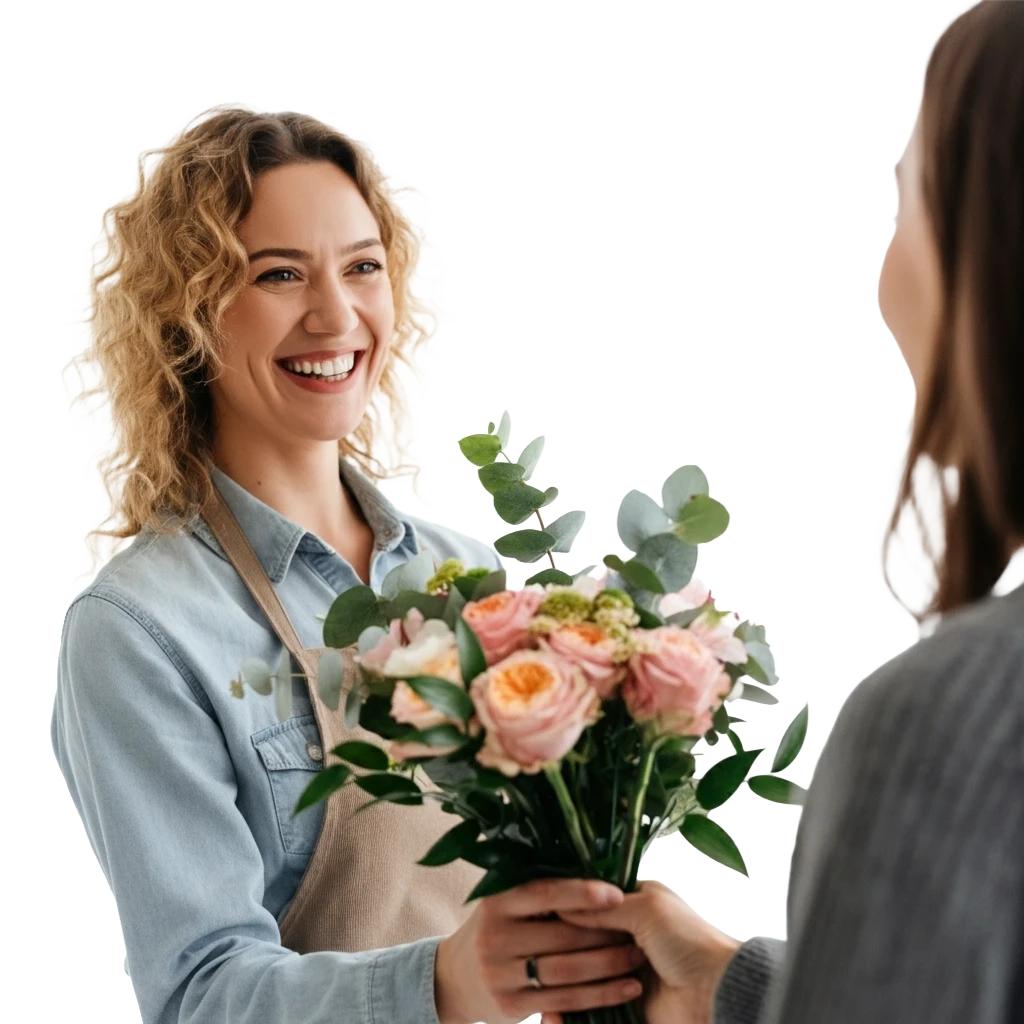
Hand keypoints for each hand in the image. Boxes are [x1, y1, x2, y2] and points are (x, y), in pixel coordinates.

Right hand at [434, 877, 647, 1023]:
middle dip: (606, 932)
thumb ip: (543, 893)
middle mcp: (494, 935)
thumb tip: (597, 867)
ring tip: (639, 956)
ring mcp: (500, 973)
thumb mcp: (508, 905)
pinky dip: (602, 995)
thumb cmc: (499, 932)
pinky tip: (628, 988)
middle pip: (562, 934)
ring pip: (568, 969)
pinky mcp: (511, 1006)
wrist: (456, 982)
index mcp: (498, 900)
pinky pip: (566, 1000)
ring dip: (610, 964)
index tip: (617, 893)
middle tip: (640, 930)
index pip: (545, 893)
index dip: (582, 893)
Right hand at [555, 880, 741, 1023]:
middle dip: (561, 945)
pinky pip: (585, 1008)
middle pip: (576, 939)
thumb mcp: (646, 909)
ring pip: (576, 974)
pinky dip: (567, 1012)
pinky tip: (551, 1012)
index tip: (540, 912)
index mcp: (632, 904)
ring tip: (536, 982)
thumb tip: (558, 906)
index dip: (566, 908)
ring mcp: (618, 971)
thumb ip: (602, 907)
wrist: (718, 993)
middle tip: (537, 949)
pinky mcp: (619, 1005)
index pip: (587, 903)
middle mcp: (623, 935)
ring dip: (561, 978)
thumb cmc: (690, 941)